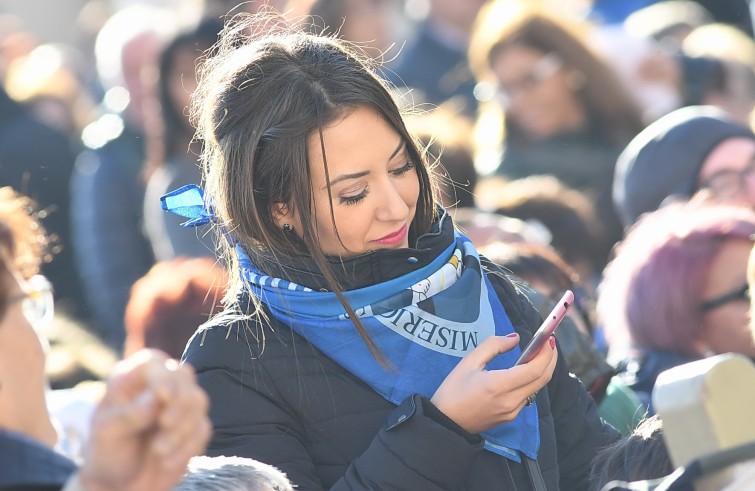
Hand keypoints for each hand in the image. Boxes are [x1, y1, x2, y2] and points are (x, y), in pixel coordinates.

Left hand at [77, 349, 211, 490]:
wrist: (120, 485)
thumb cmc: (107, 452)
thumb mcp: (106, 435)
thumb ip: (128, 415)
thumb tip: (155, 399)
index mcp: (131, 378)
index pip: (154, 363)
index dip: (163, 375)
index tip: (164, 396)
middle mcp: (158, 385)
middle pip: (184, 375)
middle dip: (179, 401)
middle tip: (165, 424)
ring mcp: (179, 404)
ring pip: (198, 401)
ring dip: (182, 429)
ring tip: (158, 451)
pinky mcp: (193, 425)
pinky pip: (203, 428)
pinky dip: (187, 447)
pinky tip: (166, 462)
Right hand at [430, 333, 556, 433]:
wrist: (445, 423)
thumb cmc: (453, 391)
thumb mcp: (468, 362)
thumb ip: (493, 346)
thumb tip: (515, 339)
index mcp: (498, 386)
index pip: (534, 370)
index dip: (545, 353)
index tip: (547, 338)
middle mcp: (510, 401)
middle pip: (542, 379)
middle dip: (550, 359)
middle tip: (548, 343)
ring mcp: (512, 412)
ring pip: (537, 388)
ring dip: (542, 370)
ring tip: (537, 353)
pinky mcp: (511, 417)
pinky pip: (528, 396)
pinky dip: (532, 381)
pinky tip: (525, 370)